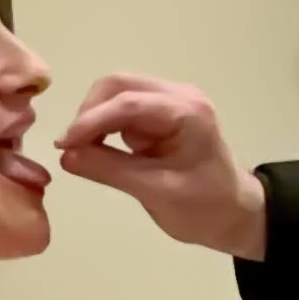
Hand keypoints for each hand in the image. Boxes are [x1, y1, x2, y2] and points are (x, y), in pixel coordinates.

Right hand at [57, 76, 266, 255]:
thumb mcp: (156, 193)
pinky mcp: (162, 113)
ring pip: (118, 93)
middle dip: (90, 113)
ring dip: (97, 119)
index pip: (128, 103)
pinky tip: (102, 150)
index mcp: (187, 112)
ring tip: (87, 152)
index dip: (90, 121)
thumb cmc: (204, 209)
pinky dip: (107, 125)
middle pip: (119, 85)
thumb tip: (66, 156)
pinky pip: (125, 109)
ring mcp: (171, 101)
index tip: (63, 145)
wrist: (235, 215)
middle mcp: (179, 95)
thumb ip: (110, 170)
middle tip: (73, 148)